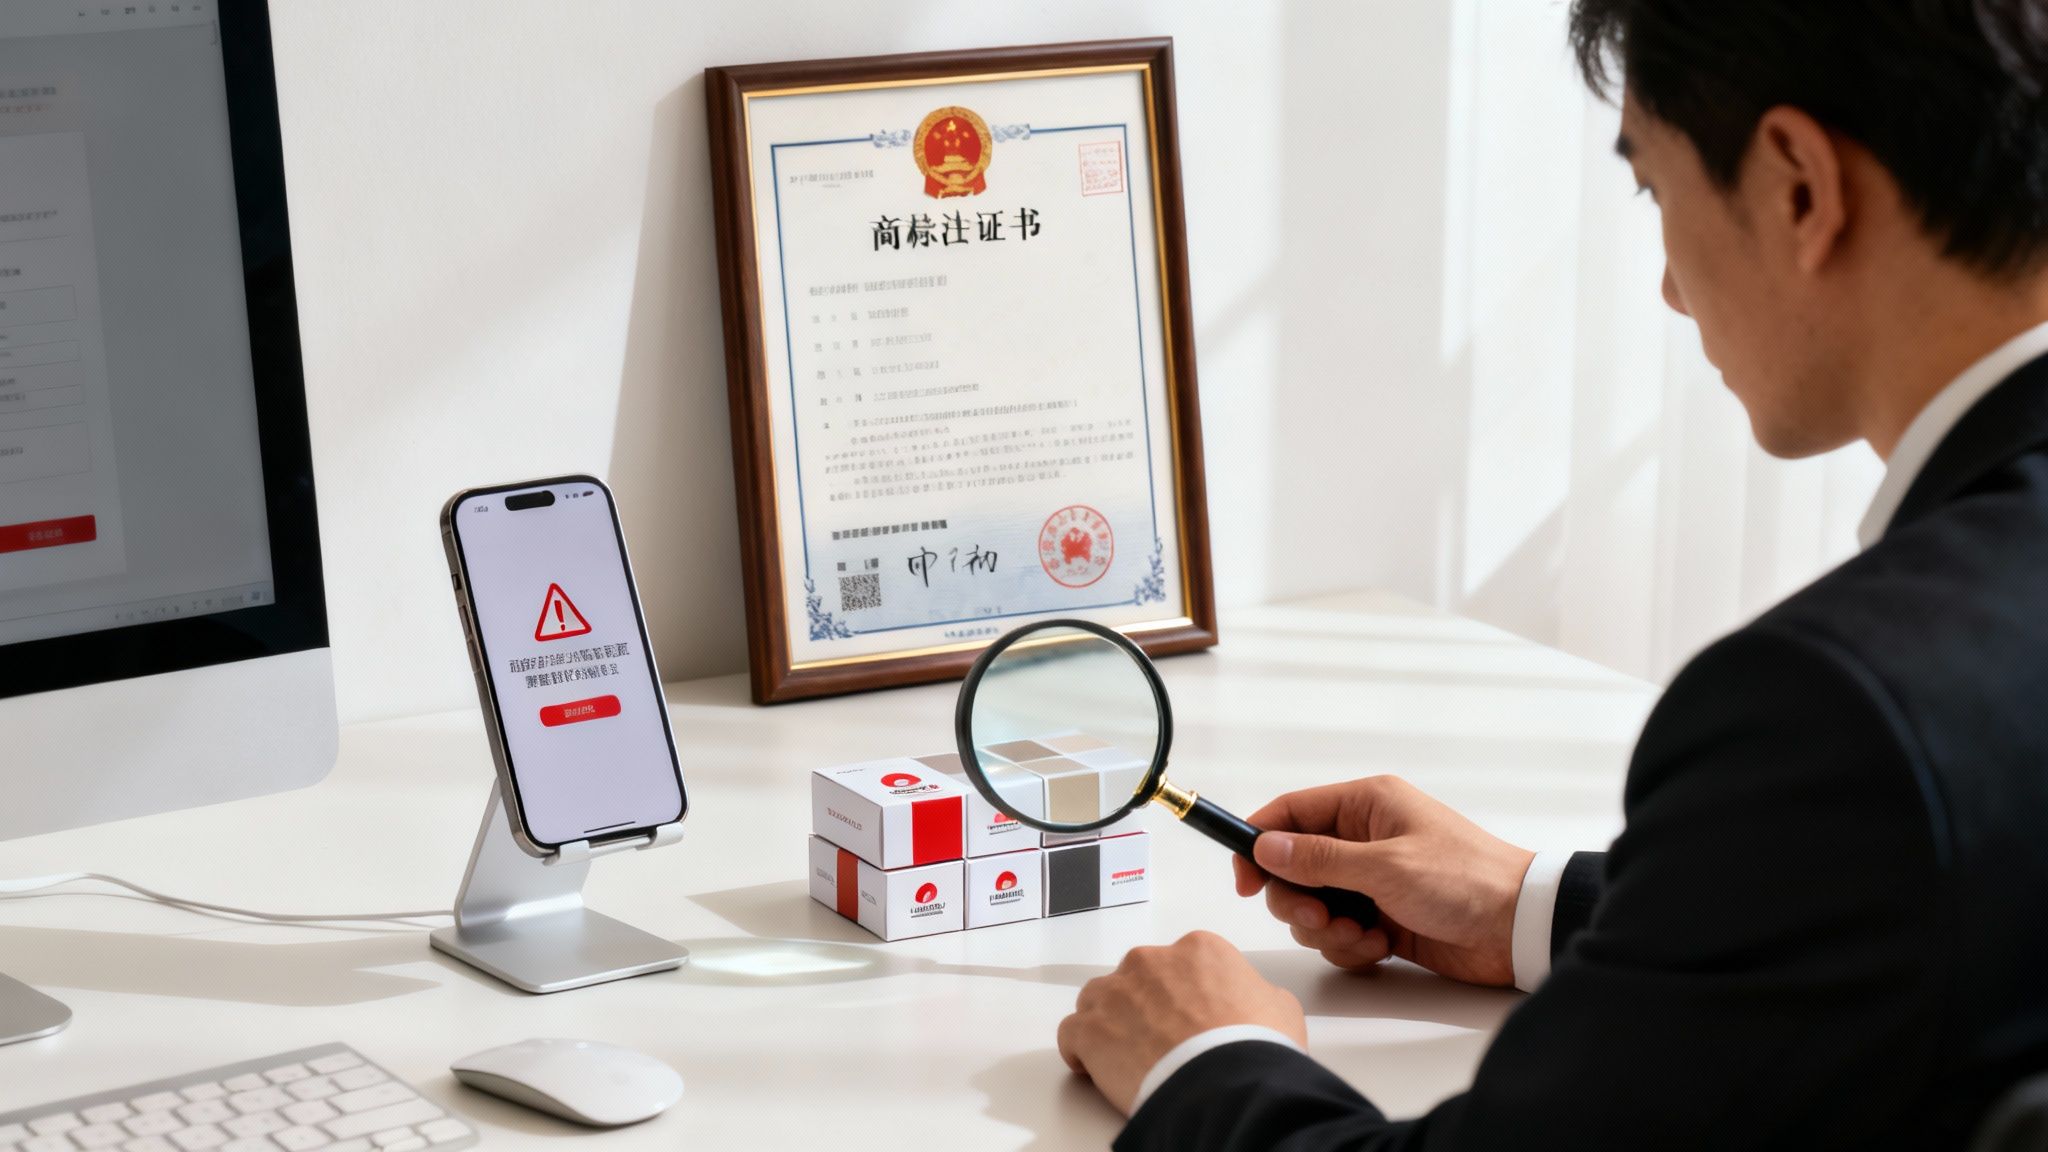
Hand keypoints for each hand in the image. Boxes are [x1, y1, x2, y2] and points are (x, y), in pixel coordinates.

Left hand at [1057, 930, 1305, 1115]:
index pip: (1182, 964)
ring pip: (1098, 998)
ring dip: (1109, 1021)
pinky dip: (1081, 1049)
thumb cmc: (1253, 1046)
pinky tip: (1095, 1068)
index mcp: (1198, 950)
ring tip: (1128, 1054)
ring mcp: (1115, 993)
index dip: (1184, 994)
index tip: (1188, 1017)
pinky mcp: (1089, 1030)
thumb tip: (1253, 1002)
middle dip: (1144, 1004)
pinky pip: (1072, 1033)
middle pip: (1137, 977)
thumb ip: (1256, 993)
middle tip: (1162, 1039)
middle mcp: (1150, 961)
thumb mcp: (1280, 1007)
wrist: (1225, 1082)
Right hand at [1233, 776, 1535, 987]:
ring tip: (1363, 936)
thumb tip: (1265, 847)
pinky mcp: (1382, 918)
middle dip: (1298, 901)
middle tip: (1320, 920)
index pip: (1291, 813)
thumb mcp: (1385, 865)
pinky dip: (1350, 945)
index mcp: (1366, 805)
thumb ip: (1319, 858)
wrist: (1520, 928)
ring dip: (1327, 929)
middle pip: (1294, 867)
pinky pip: (1339, 933)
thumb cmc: (1464, 880)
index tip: (1243, 881)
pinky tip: (1381, 946)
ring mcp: (1372, 880)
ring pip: (1313, 905)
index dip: (1259, 844)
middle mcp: (1364, 838)